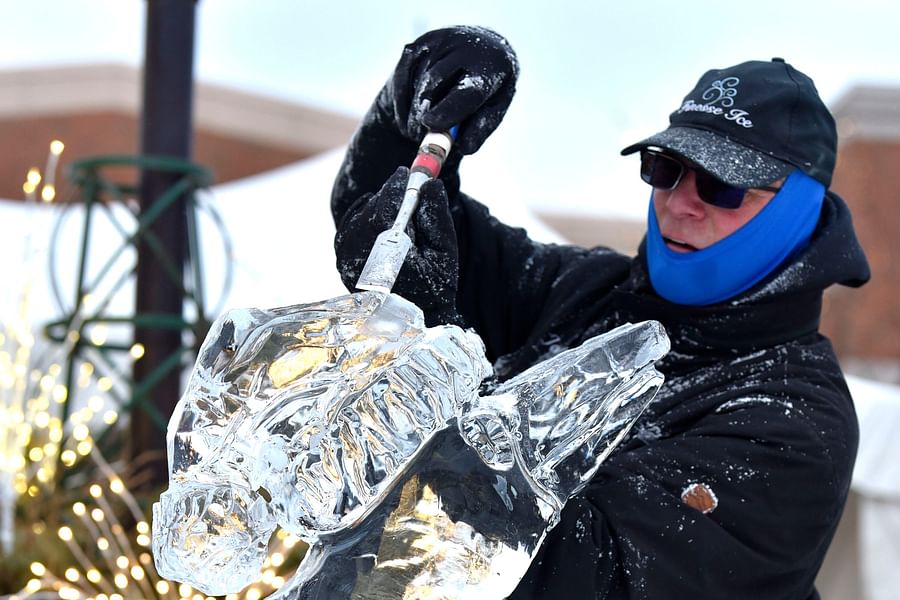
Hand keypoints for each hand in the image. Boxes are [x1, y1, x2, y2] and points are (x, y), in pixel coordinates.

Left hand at [334, 167, 460, 324]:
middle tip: (408, 187)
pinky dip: (365, 216)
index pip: (385, 210)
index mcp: (388, 257)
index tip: (407, 173)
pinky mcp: (342, 259)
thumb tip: (430, 184)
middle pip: (371, 210)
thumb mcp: (444, 253)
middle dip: (391, 196)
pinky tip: (383, 221)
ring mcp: (346, 259)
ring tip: (400, 211)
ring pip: (359, 216)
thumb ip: (437, 217)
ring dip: (379, 206)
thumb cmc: (434, 287)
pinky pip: (350, 225)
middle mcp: (360, 258)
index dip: (396, 188)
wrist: (415, 318)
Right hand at [380, 25, 518, 154]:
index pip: (469, 90)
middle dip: (422, 112)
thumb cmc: (486, 90)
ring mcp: (438, 41)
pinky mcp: (416, 45)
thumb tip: (464, 147)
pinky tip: (411, 116)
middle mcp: (464, 46)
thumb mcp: (491, 110)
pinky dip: (402, 102)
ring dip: (413, 111)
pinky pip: (401, 78)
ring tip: (419, 130)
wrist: (477, 52)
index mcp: (492, 65)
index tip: (431, 125)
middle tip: (418, 136)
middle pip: (434, 82)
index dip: (449, 109)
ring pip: (416, 82)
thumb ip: (479, 130)